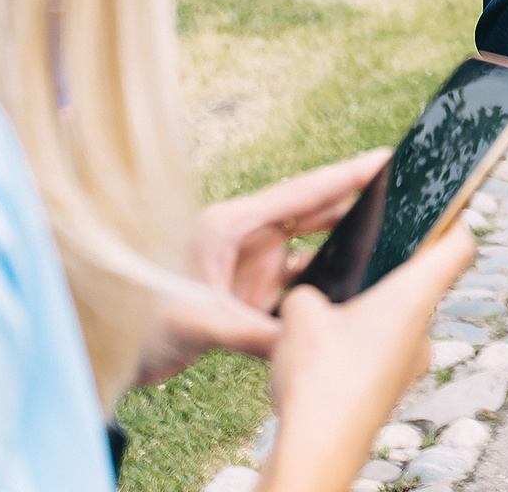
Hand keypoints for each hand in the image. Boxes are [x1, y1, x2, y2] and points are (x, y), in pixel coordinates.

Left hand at [133, 150, 390, 385]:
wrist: (101, 348)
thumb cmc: (133, 316)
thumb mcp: (194, 320)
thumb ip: (250, 331)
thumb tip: (299, 344)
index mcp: (232, 225)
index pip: (302, 193)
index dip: (346, 176)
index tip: (387, 159)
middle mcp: (245, 241)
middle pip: (314, 219)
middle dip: (357, 210)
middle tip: (406, 202)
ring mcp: (247, 270)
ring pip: (309, 258)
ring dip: (341, 257)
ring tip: (387, 250)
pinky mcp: (245, 300)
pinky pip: (295, 293)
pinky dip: (319, 296)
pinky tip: (349, 299)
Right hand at [257, 216, 475, 491]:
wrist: (319, 450)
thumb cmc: (319, 376)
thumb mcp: (301, 312)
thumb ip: (310, 290)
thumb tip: (311, 296)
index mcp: (414, 297)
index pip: (458, 245)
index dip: (451, 220)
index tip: (437, 207)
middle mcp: (424, 330)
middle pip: (422, 282)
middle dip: (388, 268)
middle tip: (354, 256)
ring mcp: (411, 364)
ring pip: (398, 320)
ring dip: (369, 308)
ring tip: (326, 306)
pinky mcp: (391, 389)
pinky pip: (382, 351)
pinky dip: (359, 341)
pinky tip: (323, 347)